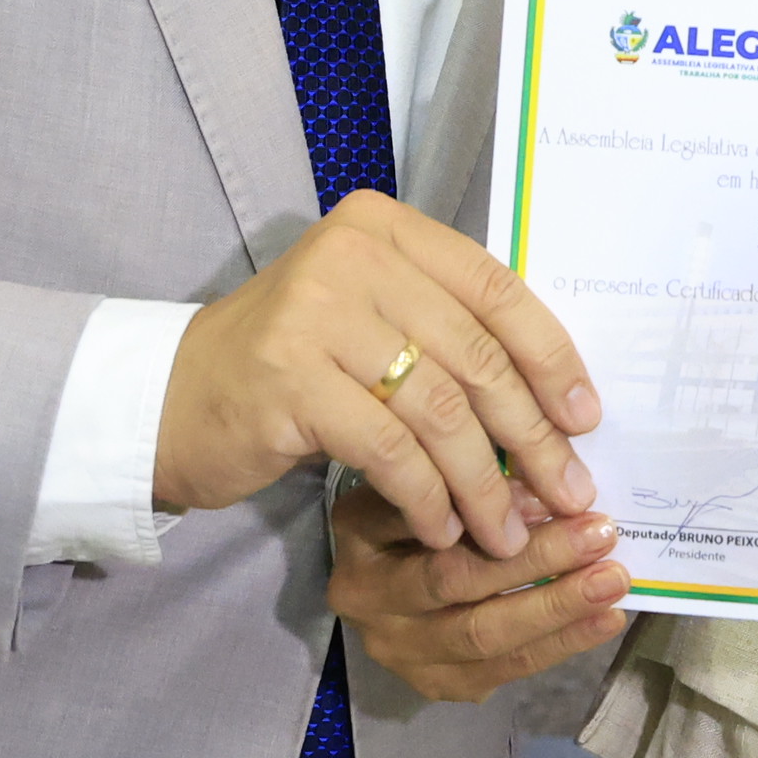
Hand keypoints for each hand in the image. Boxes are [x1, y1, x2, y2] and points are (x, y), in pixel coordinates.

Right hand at [156, 191, 600, 558]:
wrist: (171, 397)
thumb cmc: (293, 363)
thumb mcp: (374, 321)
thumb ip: (449, 332)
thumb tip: (558, 399)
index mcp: (385, 226)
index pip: (495, 287)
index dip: (550, 356)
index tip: (586, 417)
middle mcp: (351, 255)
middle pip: (474, 353)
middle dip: (530, 434)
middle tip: (566, 490)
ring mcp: (315, 314)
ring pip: (438, 408)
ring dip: (483, 481)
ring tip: (506, 530)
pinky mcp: (289, 379)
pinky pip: (390, 449)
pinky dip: (427, 497)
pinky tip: (444, 530)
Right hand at [326, 476, 630, 703]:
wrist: (387, 574)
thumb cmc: (421, 504)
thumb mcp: (429, 471)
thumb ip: (475, 474)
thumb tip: (548, 485)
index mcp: (358, 534)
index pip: (431, 520)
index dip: (500, 509)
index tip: (560, 493)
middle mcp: (367, 599)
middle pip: (459, 583)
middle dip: (539, 560)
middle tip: (601, 535)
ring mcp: (399, 650)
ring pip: (484, 636)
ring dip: (557, 609)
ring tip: (613, 582)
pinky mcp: (435, 683)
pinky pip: (504, 668)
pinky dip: (561, 644)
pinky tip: (604, 620)